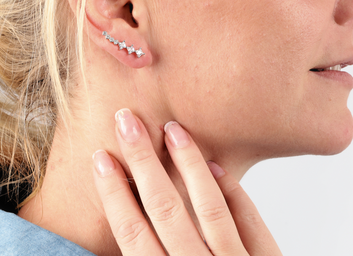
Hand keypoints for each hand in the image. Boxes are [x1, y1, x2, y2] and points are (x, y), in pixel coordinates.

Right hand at [92, 109, 282, 254]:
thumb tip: (132, 225)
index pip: (132, 232)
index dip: (114, 193)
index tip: (101, 158)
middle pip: (164, 208)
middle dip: (143, 161)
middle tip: (127, 120)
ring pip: (207, 206)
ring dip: (187, 164)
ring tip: (172, 128)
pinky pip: (250, 221)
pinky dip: (233, 191)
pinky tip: (216, 165)